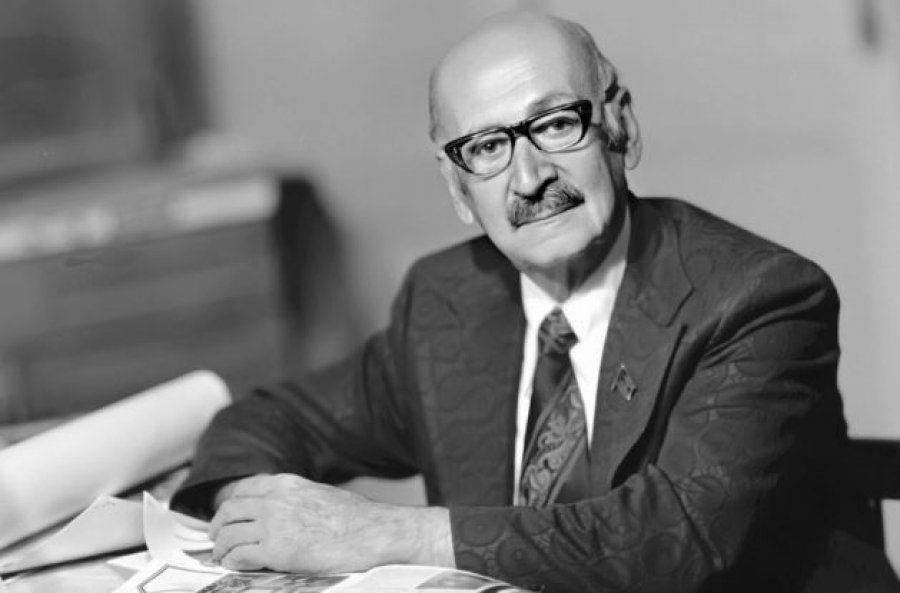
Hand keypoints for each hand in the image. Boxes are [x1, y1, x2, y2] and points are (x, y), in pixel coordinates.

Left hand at [208, 473, 452, 573]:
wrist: (372, 533)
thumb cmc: (356, 519)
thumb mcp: (320, 494)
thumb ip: (295, 499)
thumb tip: (283, 512)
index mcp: (287, 484)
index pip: (244, 489)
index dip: (230, 505)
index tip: (227, 516)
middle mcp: (275, 499)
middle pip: (230, 510)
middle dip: (219, 526)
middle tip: (218, 537)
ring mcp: (274, 524)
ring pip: (229, 534)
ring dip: (222, 547)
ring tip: (224, 556)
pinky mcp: (276, 550)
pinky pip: (240, 555)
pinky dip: (233, 562)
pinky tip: (236, 567)